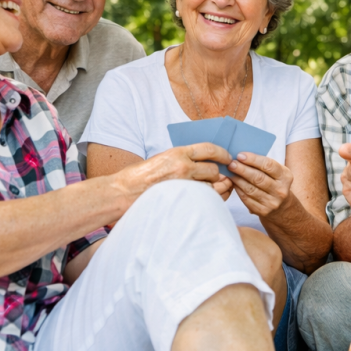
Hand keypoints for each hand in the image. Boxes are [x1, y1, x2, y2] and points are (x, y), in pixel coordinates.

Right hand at [108, 143, 229, 206]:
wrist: (123, 192)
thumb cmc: (139, 176)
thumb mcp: (162, 158)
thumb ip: (182, 159)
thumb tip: (203, 163)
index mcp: (177, 153)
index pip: (209, 149)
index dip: (222, 153)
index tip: (227, 158)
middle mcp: (183, 167)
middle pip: (213, 170)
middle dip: (218, 175)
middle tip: (219, 179)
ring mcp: (183, 185)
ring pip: (212, 188)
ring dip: (215, 190)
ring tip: (213, 191)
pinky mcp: (182, 200)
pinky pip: (204, 201)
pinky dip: (209, 200)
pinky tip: (206, 201)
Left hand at [227, 152, 292, 217]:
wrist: (282, 207)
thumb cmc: (275, 184)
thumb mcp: (277, 173)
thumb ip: (263, 164)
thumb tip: (242, 156)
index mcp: (285, 177)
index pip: (268, 165)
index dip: (253, 159)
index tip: (240, 155)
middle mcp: (280, 190)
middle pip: (258, 178)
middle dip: (242, 169)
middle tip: (231, 163)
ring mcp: (272, 202)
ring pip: (251, 189)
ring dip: (238, 179)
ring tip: (230, 172)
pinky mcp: (263, 211)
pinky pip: (247, 199)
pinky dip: (238, 190)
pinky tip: (233, 183)